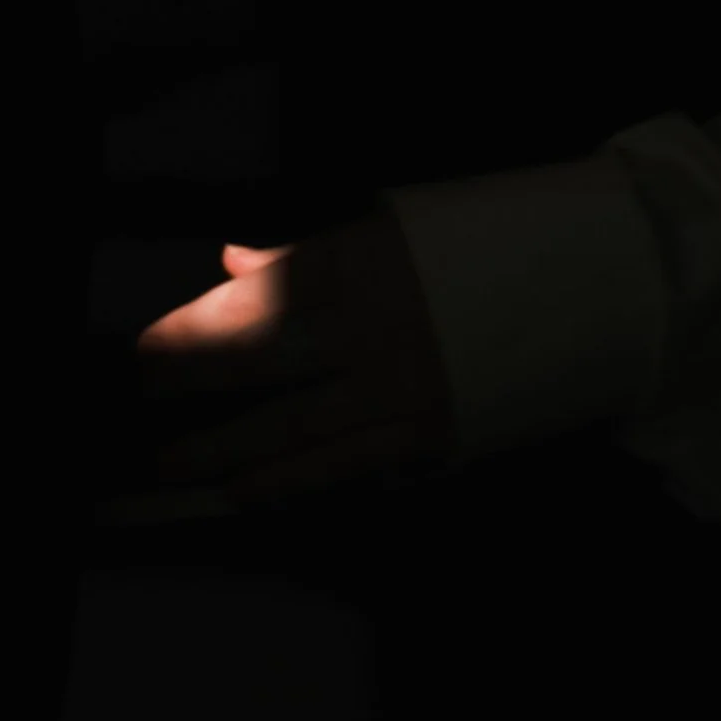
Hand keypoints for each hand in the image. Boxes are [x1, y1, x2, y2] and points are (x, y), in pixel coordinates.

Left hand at [126, 214, 459, 508]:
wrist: (588, 281)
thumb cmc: (476, 244)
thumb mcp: (390, 228)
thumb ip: (305, 255)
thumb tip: (232, 259)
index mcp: (355, 261)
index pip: (252, 300)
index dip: (191, 328)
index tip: (141, 349)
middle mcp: (369, 325)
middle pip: (258, 360)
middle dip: (189, 384)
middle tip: (132, 403)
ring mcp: (399, 386)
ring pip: (293, 425)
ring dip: (225, 448)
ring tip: (172, 461)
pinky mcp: (431, 433)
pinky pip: (348, 464)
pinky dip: (294, 481)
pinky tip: (248, 491)